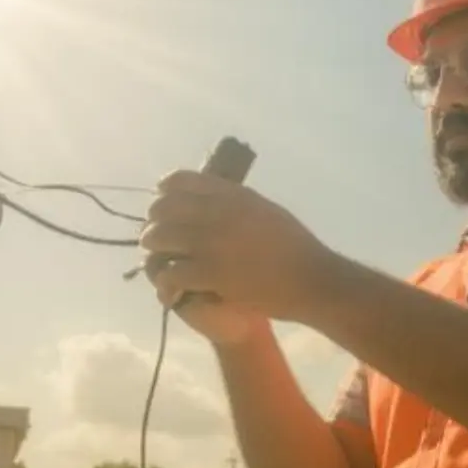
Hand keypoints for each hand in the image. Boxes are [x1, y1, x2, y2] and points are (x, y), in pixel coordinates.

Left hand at [140, 170, 336, 326]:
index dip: (164, 192)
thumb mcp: (265, 210)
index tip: (163, 203)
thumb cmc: (295, 247)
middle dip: (154, 223)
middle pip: (163, 208)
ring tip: (160, 262)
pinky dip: (166, 280)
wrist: (312, 279)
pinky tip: (171, 287)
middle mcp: (218, 212)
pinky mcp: (211, 273)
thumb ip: (236, 202)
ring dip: (154, 250)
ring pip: (159, 238)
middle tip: (157, 238)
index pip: (180, 181)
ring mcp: (212, 242)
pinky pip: (170, 271)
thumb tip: (211, 195)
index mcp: (232, 194)